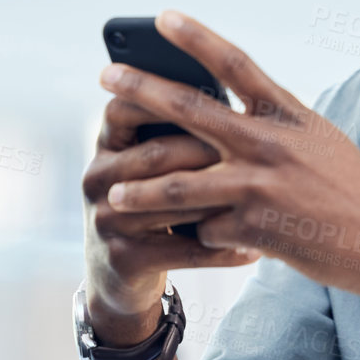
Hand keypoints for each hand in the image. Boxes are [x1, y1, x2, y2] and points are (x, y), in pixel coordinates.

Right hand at [81, 88, 261, 344]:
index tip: (212, 88)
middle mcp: (97, 178)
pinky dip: (221, 250)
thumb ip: (174, 130)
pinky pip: (182, 250)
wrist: (118, 272)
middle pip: (156, 154)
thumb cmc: (152, 204)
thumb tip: (225, 87)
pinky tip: (253, 250)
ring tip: (263, 199)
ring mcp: (106, 220)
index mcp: (107, 145)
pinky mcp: (123, 259)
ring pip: (171, 202)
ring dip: (218, 201)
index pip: (123, 109)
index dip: (161, 97)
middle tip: (255, 147)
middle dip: (205, 150)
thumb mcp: (149, 165)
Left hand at [99, 11, 359, 304]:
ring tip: (112, 196)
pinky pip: (208, 230)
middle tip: (105, 75)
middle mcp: (270, 143)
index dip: (197, 38)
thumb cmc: (351, 190)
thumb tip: (227, 107)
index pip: (235, 64)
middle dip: (142, 90)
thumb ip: (273, 123)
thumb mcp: (317, 140)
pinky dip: (201, 237)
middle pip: (191, 110)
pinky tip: (206, 245)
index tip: (162, 17)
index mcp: (287, 114)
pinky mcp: (258, 229)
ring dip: (141, 193)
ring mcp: (262, 186)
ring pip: (181, 185)